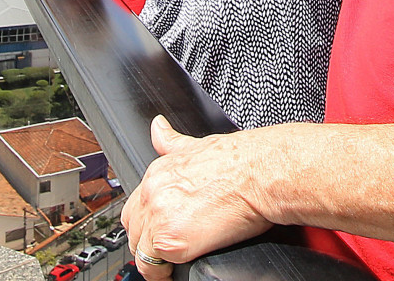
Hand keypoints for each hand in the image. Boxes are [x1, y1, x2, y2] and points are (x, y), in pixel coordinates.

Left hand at [121, 117, 281, 280]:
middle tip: (164, 253)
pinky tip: (174, 273)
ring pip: (140, 250)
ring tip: (170, 267)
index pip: (136, 205)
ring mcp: (159, 216)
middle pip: (132, 228)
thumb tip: (159, 128)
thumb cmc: (242, 162)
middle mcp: (152, 192)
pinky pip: (153, 266)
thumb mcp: (196, 145)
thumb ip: (172, 141)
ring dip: (153, 261)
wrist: (261, 173)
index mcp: (157, 173)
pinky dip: (162, 274)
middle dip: (145, 242)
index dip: (146, 223)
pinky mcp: (171, 240)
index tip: (156, 233)